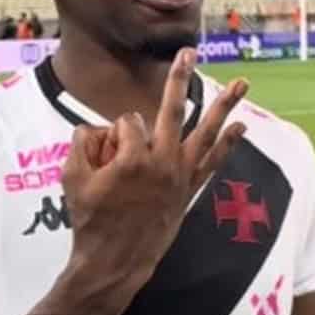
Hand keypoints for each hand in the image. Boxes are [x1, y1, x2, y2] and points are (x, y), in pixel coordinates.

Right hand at [62, 47, 247, 291]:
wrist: (114, 261)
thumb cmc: (90, 220)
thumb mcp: (71, 178)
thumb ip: (82, 143)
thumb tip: (99, 129)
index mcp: (131, 158)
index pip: (125, 123)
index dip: (111, 135)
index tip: (103, 159)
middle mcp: (162, 163)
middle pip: (172, 110)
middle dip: (179, 78)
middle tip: (189, 52)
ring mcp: (179, 176)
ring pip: (205, 133)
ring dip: (224, 107)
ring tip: (242, 85)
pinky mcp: (188, 191)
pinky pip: (213, 162)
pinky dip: (228, 144)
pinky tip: (241, 127)